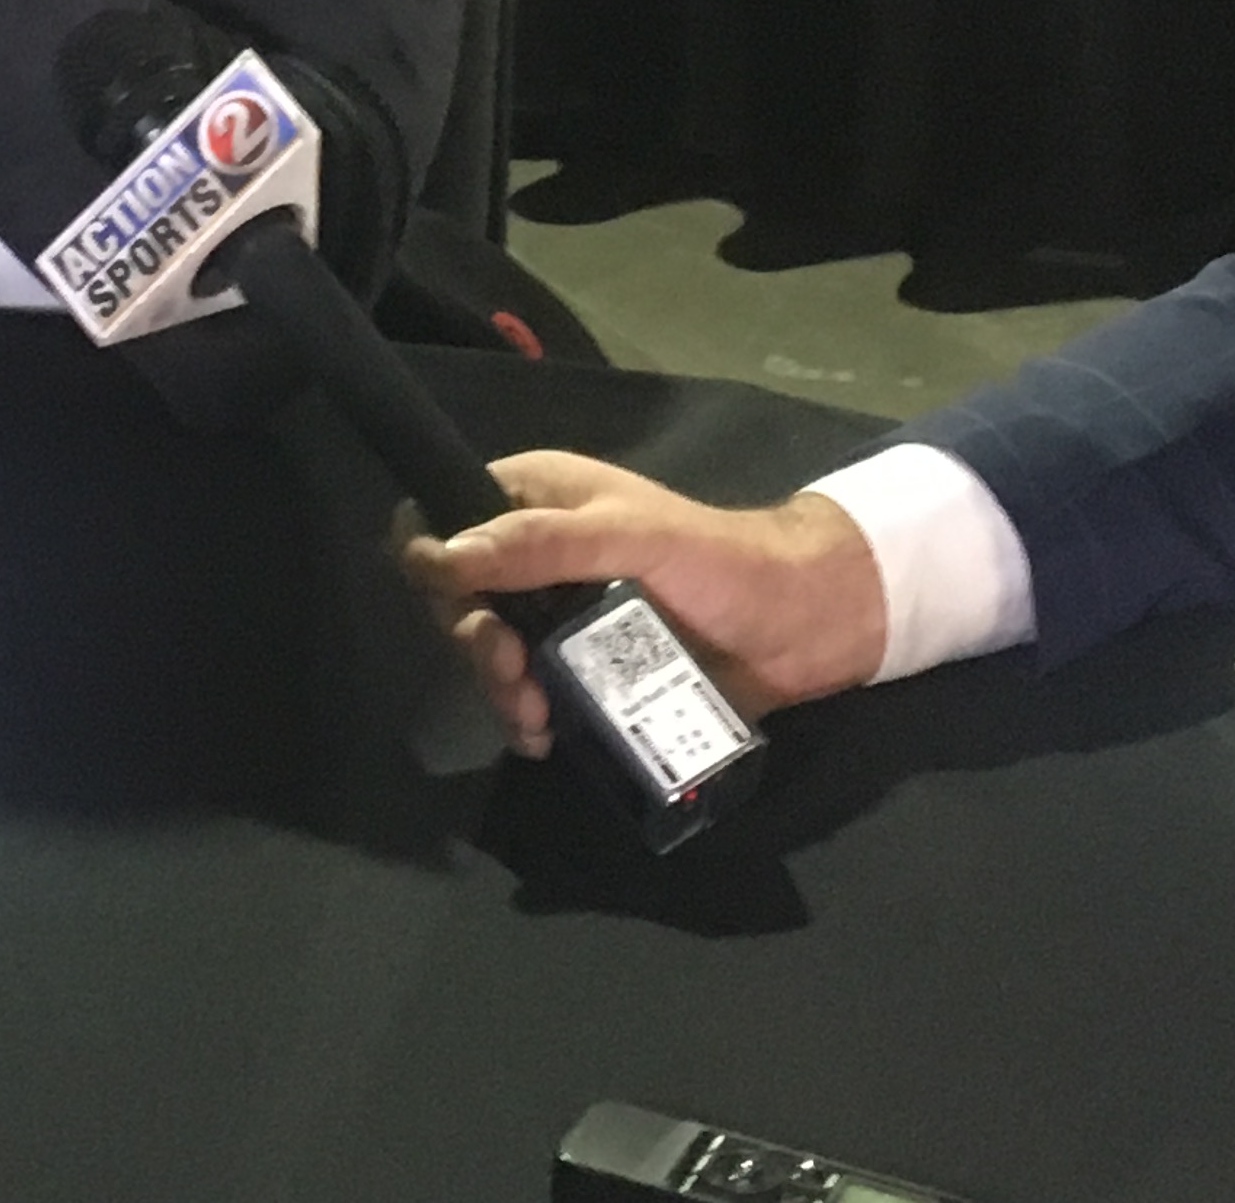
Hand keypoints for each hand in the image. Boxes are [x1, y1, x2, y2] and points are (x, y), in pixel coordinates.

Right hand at [400, 454, 886, 752]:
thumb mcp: (629, 538)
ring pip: (490, 653)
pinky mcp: (585, 670)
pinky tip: (546, 735)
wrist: (801, 626)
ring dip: (499, 689)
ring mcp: (559, 616)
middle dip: (474, 642)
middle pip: (459, 598)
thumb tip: (441, 558)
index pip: (444, 516)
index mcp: (537, 499)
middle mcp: (536, 554)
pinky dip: (528, 718)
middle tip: (511, 672)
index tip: (457, 604)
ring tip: (535, 717)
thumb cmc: (721, 562)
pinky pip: (530, 694)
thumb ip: (541, 544)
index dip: (433, 560)